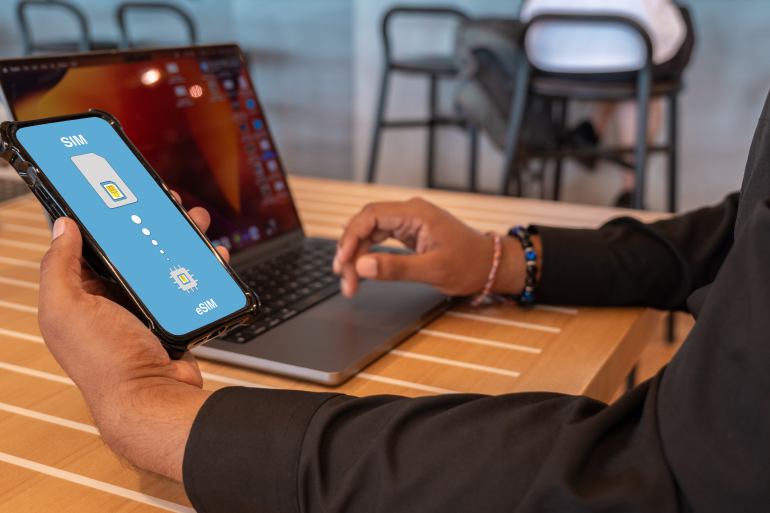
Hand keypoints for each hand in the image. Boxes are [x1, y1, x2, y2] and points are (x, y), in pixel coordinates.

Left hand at [38, 198, 222, 480]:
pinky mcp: (174, 317)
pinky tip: (212, 256)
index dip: (103, 218)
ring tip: (196, 222)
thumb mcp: (67, 309)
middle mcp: (111, 301)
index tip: (117, 195)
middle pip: (133, 249)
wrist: (153, 398)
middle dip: (150, 223)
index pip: (88, 246)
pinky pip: (188, 284)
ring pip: (165, 262)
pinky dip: (201, 268)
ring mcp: (145, 309)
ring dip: (181, 240)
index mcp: (80, 296)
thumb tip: (61, 226)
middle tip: (167, 203)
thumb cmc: (106, 360)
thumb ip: (58, 266)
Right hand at [333, 197, 540, 297]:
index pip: (371, 216)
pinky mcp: (410, 233)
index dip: (351, 237)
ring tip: (349, 279)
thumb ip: (396, 268)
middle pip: (366, 223)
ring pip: (371, 232)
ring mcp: (409, 222)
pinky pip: (380, 238)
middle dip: (351, 249)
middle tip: (343, 276)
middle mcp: (410, 213)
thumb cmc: (470, 265)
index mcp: (416, 213)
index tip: (343, 260)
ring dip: (357, 254)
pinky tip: (358, 265)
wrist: (491, 266)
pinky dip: (368, 254)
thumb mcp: (433, 270)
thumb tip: (363, 266)